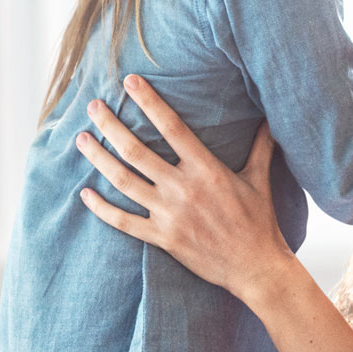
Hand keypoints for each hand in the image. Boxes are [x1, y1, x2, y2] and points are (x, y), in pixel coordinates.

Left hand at [74, 74, 291, 301]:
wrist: (255, 268)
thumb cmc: (259, 222)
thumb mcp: (260, 179)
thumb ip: (261, 146)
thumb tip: (270, 118)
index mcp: (206, 169)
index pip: (172, 127)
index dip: (149, 102)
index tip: (130, 82)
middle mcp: (183, 189)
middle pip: (137, 151)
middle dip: (111, 126)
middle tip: (93, 106)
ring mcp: (169, 215)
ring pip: (123, 181)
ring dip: (99, 159)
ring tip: (81, 140)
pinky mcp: (162, 239)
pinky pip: (124, 222)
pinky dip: (102, 208)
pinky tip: (85, 194)